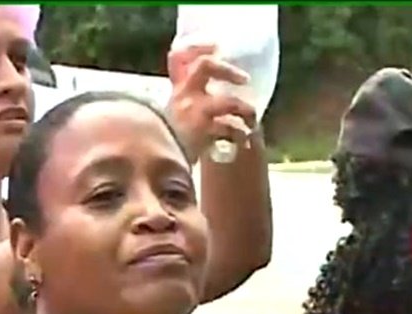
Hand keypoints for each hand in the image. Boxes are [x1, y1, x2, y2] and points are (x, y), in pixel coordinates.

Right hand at [166, 44, 256, 163]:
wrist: (160, 170)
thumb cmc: (173, 143)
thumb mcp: (174, 114)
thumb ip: (189, 96)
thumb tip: (217, 85)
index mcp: (176, 90)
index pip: (178, 56)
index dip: (199, 46)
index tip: (218, 47)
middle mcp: (182, 96)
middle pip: (205, 65)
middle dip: (229, 71)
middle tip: (244, 81)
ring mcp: (192, 113)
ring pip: (228, 102)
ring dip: (246, 111)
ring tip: (251, 122)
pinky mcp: (202, 132)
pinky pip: (230, 128)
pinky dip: (241, 135)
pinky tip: (243, 142)